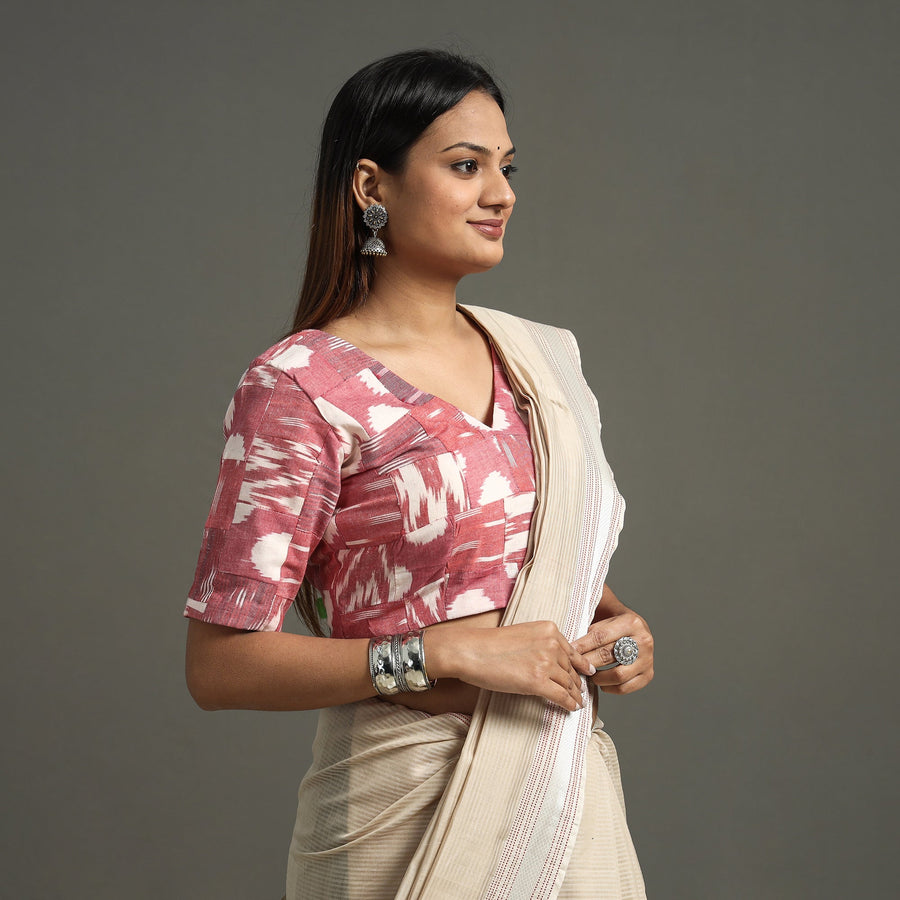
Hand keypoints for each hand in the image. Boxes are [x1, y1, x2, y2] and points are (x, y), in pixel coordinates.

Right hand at [428, 620, 594, 711]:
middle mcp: (551, 644)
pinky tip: (572, 708)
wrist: (471, 651)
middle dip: (577, 682)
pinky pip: (561, 696)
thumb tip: (552, 660)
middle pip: (571, 669)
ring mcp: (546, 663)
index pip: (571, 651)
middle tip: (580, 692)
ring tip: (578, 702)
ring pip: (569, 684)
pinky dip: (569, 704)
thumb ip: (540, 643)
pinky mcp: (538, 682)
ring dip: (575, 695)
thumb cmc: (489, 644)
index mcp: (549, 629)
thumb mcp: (522, 635)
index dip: (580, 665)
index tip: (586, 672)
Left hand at [571, 610, 653, 694]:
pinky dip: (610, 688)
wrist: (636, 629)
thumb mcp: (605, 618)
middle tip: (574, 667)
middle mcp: (643, 641)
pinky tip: (601, 682)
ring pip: (618, 675)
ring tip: (588, 674)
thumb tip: (571, 649)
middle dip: (587, 662)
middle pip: (608, 655)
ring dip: (598, 677)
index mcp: (631, 622)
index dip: (582, 645)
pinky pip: (626, 687)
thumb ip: (591, 631)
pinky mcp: (648, 674)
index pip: (601, 636)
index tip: (570, 652)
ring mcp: (647, 659)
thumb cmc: (615, 624)